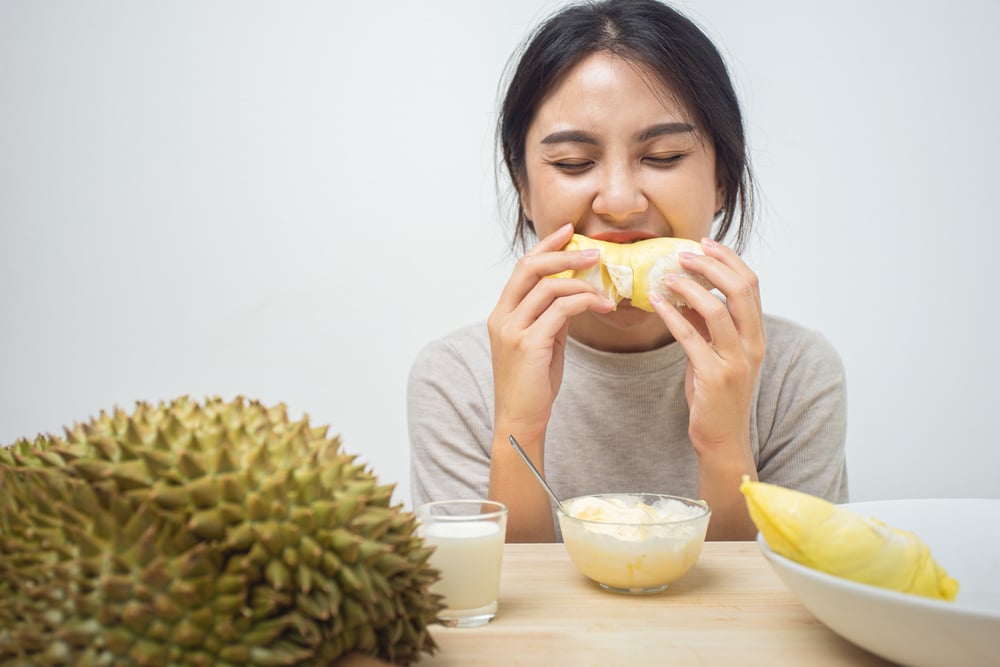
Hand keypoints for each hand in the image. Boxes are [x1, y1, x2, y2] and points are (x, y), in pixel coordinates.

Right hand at [486, 223, 613, 540]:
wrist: (520, 421)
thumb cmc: (532, 386)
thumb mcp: (541, 344)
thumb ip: (550, 318)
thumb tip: (572, 295)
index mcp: (501, 314)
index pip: (522, 268)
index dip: (545, 247)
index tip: (568, 232)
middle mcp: (502, 317)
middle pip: (530, 268)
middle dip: (563, 254)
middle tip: (593, 250)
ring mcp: (513, 330)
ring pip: (549, 287)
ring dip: (582, 280)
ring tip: (606, 282)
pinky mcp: (529, 344)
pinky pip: (561, 310)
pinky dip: (585, 302)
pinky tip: (602, 305)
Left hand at [650, 238, 763, 537]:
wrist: (722, 439)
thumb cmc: (716, 396)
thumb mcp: (715, 353)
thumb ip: (707, 324)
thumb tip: (687, 290)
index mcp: (756, 335)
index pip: (751, 285)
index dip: (729, 260)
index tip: (705, 244)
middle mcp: (752, 345)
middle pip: (741, 289)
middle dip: (712, 265)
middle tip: (685, 253)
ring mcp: (736, 361)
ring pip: (718, 310)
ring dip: (690, 286)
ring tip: (667, 274)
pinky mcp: (714, 376)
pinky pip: (691, 336)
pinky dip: (672, 314)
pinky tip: (656, 302)